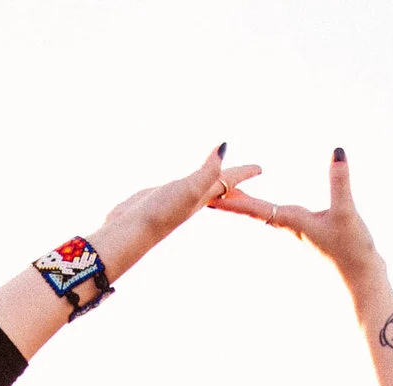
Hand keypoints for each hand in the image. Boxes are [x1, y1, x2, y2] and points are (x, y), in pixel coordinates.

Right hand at [94, 147, 263, 277]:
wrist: (131, 232)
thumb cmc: (161, 213)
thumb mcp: (189, 189)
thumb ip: (208, 170)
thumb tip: (224, 147)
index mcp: (202, 196)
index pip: (228, 181)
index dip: (244, 172)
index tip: (261, 168)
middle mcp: (191, 199)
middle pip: (218, 185)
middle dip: (233, 178)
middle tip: (246, 173)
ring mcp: (175, 200)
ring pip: (199, 187)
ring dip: (210, 181)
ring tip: (218, 177)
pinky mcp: (158, 199)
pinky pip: (180, 187)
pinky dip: (187, 183)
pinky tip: (183, 186)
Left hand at [208, 148, 383, 286]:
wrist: (362, 280)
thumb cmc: (352, 251)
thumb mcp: (346, 213)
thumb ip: (340, 182)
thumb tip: (337, 152)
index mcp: (292, 221)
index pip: (255, 208)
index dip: (232, 201)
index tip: (208, 196)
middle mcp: (290, 226)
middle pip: (254, 210)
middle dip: (232, 200)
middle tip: (207, 189)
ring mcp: (299, 230)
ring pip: (265, 213)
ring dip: (246, 203)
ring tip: (230, 193)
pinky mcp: (310, 232)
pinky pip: (279, 216)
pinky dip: (266, 207)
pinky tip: (268, 206)